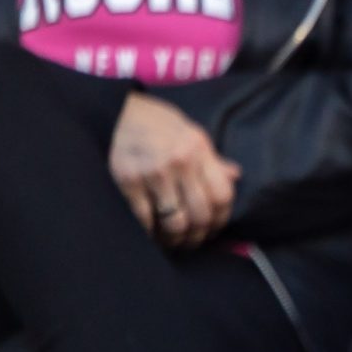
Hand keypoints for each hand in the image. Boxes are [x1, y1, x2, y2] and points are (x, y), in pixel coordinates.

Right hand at [109, 93, 239, 251]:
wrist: (116, 111)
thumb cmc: (156, 124)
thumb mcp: (189, 133)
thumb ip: (211, 159)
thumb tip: (235, 176)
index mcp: (199, 149)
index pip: (222, 197)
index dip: (220, 220)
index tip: (212, 229)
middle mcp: (180, 161)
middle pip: (200, 215)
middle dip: (197, 236)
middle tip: (190, 240)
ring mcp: (154, 172)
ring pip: (175, 223)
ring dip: (176, 240)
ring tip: (172, 240)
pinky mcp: (128, 181)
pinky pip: (146, 221)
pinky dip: (151, 233)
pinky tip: (152, 232)